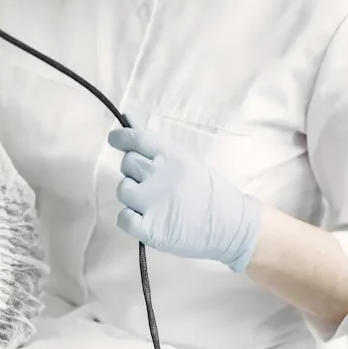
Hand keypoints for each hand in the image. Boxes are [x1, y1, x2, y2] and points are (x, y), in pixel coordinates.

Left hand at [109, 120, 261, 271]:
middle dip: (134, 171)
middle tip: (152, 182)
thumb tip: (128, 118)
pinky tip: (145, 219)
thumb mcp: (186, 159)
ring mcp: (152, 203)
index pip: (135, 139)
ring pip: (123, 190)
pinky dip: (130, 219)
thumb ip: (154, 143)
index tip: (116, 140)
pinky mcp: (150, 229)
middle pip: (127, 164)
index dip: (121, 138)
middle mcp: (158, 175)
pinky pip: (123, 218)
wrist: (231, 225)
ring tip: (153, 202)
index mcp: (170, 156)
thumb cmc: (209, 191)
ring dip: (133, 195)